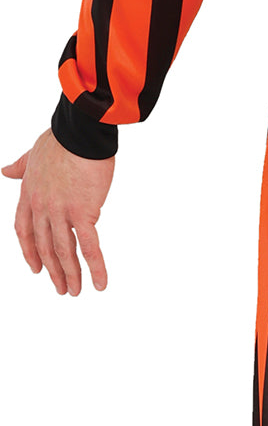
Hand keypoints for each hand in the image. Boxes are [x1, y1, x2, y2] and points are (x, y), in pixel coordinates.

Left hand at [2, 130, 114, 293]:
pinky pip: (89, 246)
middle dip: (53, 271)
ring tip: (75, 292)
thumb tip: (5, 170)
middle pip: (44, 247)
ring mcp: (60, 212)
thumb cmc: (62, 139)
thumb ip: (20, 166)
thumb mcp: (33, 154)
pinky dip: (95, 268)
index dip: (30, 252)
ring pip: (64, 252)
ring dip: (70, 275)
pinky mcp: (83, 213)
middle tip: (61, 288)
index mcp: (29, 194)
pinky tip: (100, 283)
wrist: (80, 133)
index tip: (36, 268)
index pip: (24, 231)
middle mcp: (41, 207)